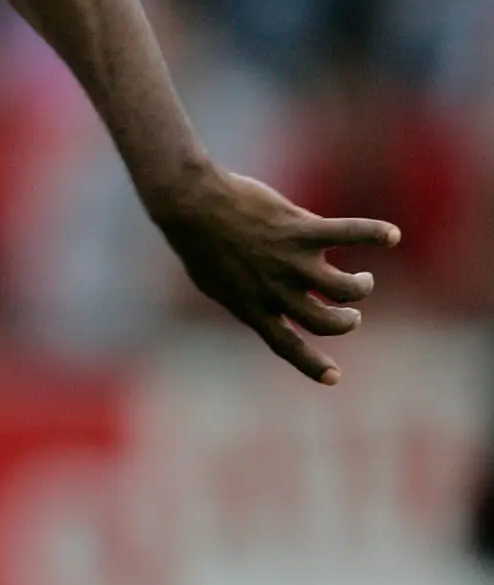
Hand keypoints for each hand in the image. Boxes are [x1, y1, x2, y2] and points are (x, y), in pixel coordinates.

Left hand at [154, 169, 399, 383]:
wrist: (192, 207)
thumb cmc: (199, 242)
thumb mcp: (216, 282)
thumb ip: (245, 294)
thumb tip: (265, 297)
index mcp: (253, 308)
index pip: (287, 346)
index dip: (312, 365)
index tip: (335, 378)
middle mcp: (276, 291)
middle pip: (325, 321)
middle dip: (346, 322)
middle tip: (352, 313)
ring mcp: (290, 262)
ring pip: (342, 288)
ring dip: (359, 287)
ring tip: (363, 280)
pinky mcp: (301, 230)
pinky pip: (347, 234)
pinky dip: (373, 234)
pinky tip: (392, 236)